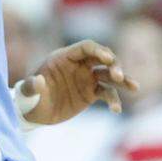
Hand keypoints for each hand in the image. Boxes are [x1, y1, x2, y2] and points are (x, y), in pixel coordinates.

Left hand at [21, 40, 138, 123]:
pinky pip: (107, 93)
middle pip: (103, 58)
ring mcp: (87, 79)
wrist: (34, 113)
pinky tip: (116, 109)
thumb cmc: (29, 98)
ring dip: (122, 79)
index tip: (107, 58)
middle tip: (118, 76)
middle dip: (113, 64)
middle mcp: (79, 66)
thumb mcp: (27, 93)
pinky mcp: (91, 93)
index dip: (98, 50)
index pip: (86, 47)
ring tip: (134, 87)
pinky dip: (114, 100)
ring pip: (109, 75)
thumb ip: (31, 86)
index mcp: (65, 57)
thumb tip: (37, 81)